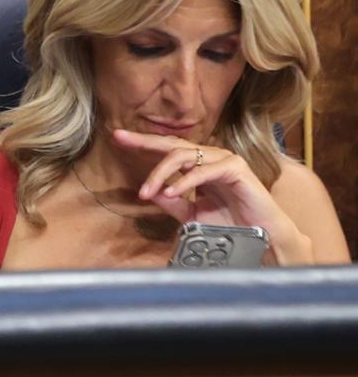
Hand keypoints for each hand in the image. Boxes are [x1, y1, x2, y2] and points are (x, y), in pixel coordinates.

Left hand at [114, 128, 310, 263]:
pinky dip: (186, 181)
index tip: (117, 138)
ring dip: (161, 174)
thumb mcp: (191, 214)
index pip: (167, 150)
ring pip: (185, 157)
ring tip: (147, 192)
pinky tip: (171, 192)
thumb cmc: (229, 225)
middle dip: (144, 141)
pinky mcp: (236, 169)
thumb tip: (148, 192)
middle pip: (172, 145)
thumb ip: (171, 202)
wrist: (259, 238)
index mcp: (199, 165)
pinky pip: (205, 170)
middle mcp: (211, 158)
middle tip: (121, 139)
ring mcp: (224, 160)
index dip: (143, 143)